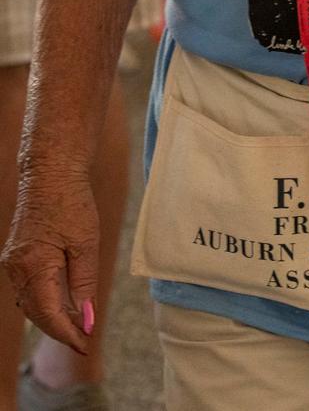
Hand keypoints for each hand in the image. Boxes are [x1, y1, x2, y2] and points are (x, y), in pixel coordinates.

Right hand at [0, 171, 98, 352]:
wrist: (50, 171)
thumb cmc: (71, 202)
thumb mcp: (86, 244)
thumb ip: (84, 284)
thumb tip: (86, 319)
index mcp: (34, 267)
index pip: (49, 315)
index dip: (67, 333)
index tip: (85, 345)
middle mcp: (16, 269)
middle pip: (37, 313)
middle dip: (60, 329)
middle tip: (84, 339)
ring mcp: (13, 262)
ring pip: (31, 302)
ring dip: (51, 316)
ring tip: (77, 325)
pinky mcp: (16, 255)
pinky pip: (29, 287)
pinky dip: (44, 299)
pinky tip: (62, 302)